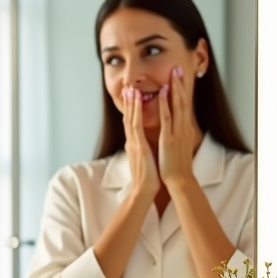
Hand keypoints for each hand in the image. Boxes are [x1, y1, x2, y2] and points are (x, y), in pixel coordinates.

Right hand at [122, 86, 159, 201]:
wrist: (144, 190)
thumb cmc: (147, 178)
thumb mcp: (142, 160)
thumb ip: (139, 149)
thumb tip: (135, 143)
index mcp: (134, 144)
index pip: (131, 123)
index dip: (131, 109)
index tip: (132, 97)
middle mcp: (132, 141)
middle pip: (128, 117)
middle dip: (129, 102)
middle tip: (128, 87)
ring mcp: (134, 142)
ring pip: (131, 118)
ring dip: (131, 102)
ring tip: (131, 88)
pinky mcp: (138, 145)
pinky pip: (137, 124)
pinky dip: (137, 110)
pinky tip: (139, 100)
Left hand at [157, 66, 200, 188]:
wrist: (179, 180)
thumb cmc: (175, 165)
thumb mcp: (176, 146)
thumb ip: (174, 134)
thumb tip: (171, 127)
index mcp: (184, 129)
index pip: (183, 106)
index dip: (181, 90)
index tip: (179, 77)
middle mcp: (183, 128)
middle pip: (182, 101)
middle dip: (180, 84)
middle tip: (178, 68)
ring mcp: (177, 132)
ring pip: (176, 106)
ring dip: (175, 88)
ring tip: (173, 73)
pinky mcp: (169, 138)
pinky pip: (167, 118)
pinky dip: (165, 104)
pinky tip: (164, 93)